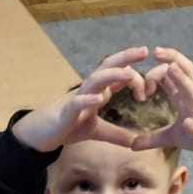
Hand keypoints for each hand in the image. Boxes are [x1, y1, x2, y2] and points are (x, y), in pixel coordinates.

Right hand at [11, 47, 150, 151]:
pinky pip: (78, 101)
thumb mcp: (97, 131)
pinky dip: (89, 99)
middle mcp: (90, 89)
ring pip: (96, 80)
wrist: (43, 133)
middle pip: (108, 66)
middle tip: (145, 50)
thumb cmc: (68, 126)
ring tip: (129, 75)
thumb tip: (135, 143)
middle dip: (126, 57)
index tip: (149, 91)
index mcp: (99, 91)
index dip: (136, 79)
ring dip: (113, 75)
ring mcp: (78, 98)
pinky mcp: (67, 111)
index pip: (120, 76)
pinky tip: (100, 99)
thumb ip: (116, 134)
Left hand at [132, 47, 192, 160]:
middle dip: (172, 58)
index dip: (157, 70)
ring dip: (183, 80)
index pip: (172, 74)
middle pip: (186, 71)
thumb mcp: (172, 137)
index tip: (141, 78)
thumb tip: (132, 145)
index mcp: (184, 97)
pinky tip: (189, 124)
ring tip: (171, 69)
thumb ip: (152, 138)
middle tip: (156, 51)